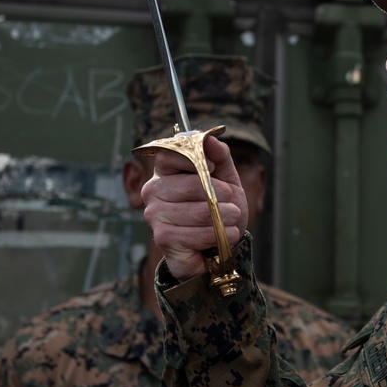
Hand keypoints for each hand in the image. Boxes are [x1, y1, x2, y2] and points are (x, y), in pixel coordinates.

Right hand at [141, 135, 248, 280]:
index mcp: (165, 172)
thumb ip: (220, 157)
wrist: (218, 248)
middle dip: (220, 194)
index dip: (196, 159)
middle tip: (232, 203)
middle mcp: (153, 191)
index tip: (214, 168)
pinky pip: (197, 233)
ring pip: (198, 210)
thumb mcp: (226, 181)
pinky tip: (224, 235)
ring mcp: (155, 215)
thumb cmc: (219, 211)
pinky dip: (218, 234)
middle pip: (189, 184)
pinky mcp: (163, 238)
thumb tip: (210, 138)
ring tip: (232, 219)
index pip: (171, 153)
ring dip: (224, 217)